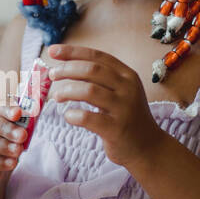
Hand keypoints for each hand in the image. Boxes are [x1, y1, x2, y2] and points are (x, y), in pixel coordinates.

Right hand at [0, 98, 27, 188]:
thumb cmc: (0, 146)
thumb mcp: (11, 134)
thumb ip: (18, 125)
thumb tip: (31, 116)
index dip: (5, 108)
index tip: (18, 113)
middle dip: (5, 128)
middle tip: (22, 136)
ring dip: (0, 145)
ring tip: (17, 152)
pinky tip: (10, 164)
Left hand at [45, 43, 164, 167]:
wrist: (148, 147)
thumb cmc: (126, 117)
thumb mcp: (120, 92)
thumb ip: (99, 80)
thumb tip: (65, 66)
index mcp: (127, 75)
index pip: (97, 56)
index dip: (73, 52)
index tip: (52, 51)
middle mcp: (127, 88)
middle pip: (92, 70)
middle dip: (67, 69)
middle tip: (52, 75)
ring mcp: (123, 108)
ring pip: (89, 91)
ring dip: (67, 91)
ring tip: (57, 97)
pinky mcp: (116, 129)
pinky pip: (88, 118)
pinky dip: (73, 115)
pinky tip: (68, 116)